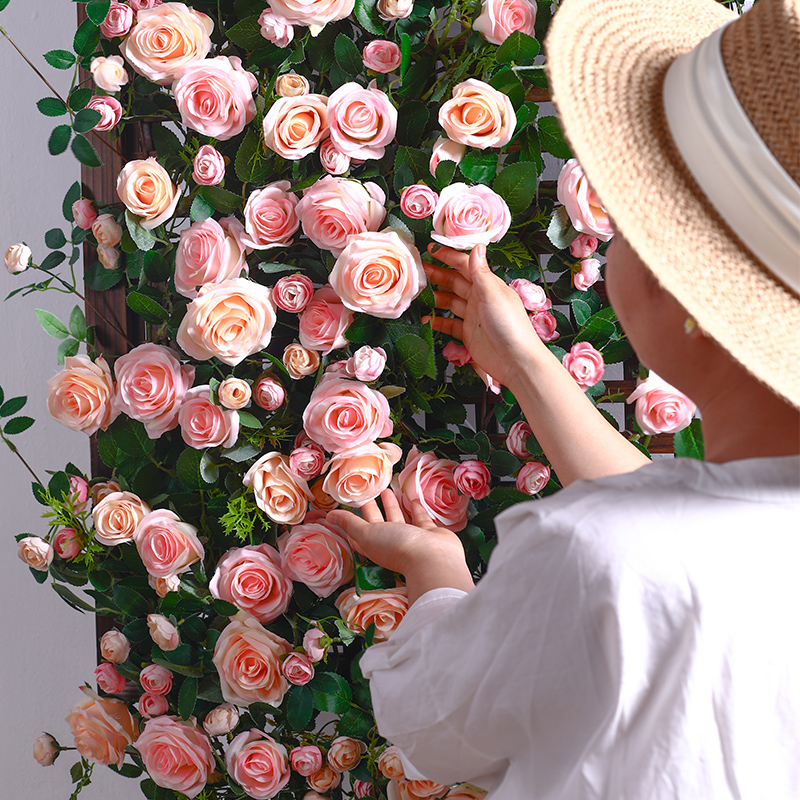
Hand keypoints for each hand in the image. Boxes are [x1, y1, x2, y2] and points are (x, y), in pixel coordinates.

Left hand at [327, 490, 473, 602]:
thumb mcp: (367, 534)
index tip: (350, 504)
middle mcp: (392, 541)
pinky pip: (420, 518)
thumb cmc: (397, 547)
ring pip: (399, 518)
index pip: (359, 531)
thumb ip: (350, 523)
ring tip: (388, 490)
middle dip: (373, 508)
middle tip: (369, 491)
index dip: (353, 520)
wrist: (432, 558)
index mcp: (374, 544)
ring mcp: (411, 538)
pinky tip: (413, 498)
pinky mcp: (428, 534)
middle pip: (379, 521)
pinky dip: (415, 509)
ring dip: (393, 506)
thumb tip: (329, 517)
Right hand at [424, 243, 544, 390]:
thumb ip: (481, 272)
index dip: (449, 256)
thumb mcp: (493, 294)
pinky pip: (449, 324)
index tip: (431, 249)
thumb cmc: (510, 325)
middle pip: (455, 282)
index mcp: (488, 285)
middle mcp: (480, 298)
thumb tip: (477, 245)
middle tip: (418, 270)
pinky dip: (437, 321)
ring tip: (418, 293)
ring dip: (435, 296)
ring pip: (450, 301)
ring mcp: (473, 316)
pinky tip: (426, 319)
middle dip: (437, 275)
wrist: (515, 361)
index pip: (466, 265)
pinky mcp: (468, 334)